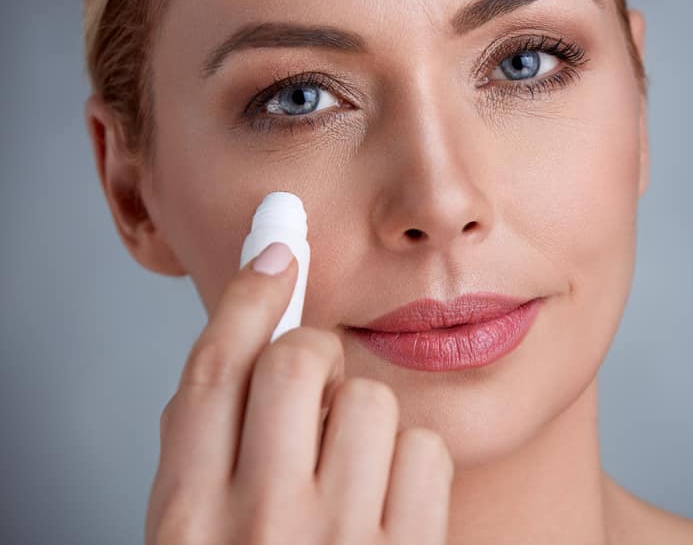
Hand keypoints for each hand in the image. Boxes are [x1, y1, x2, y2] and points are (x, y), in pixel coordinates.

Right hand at [146, 242, 453, 543]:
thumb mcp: (198, 534)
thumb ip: (204, 448)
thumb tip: (244, 327)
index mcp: (189, 520)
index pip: (213, 372)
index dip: (247, 296)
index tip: (278, 254)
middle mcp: (258, 525)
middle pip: (293, 363)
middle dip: (315, 354)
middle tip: (322, 385)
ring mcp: (337, 540)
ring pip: (370, 399)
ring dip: (366, 417)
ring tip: (355, 468)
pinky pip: (425, 448)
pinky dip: (412, 462)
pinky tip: (391, 500)